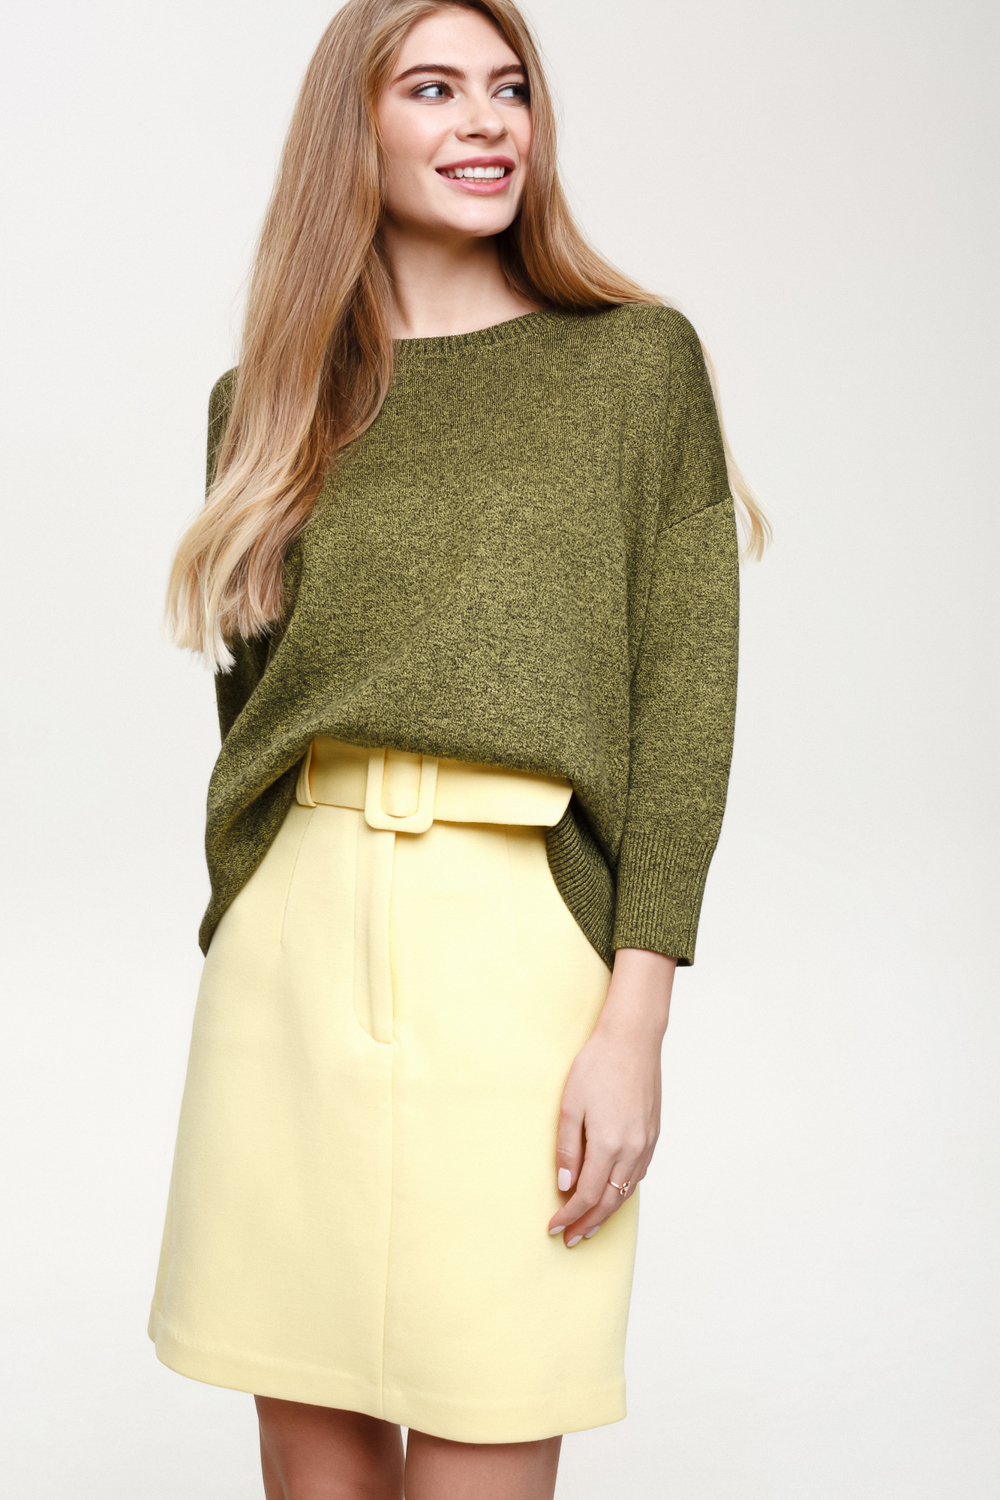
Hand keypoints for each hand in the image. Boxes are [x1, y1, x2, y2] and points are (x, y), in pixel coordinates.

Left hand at [548, 948, 675, 1244]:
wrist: (633, 1039)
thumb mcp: (571, 1106)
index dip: (569, 1216)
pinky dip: (623, 1192)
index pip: (587, 1196)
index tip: (554, 1228)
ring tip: (589, 1225)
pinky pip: (638, 1175)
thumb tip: (566, 1187)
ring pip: (626, 1192)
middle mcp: (632, 1150)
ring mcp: (646, 1143)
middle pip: (610, 1202)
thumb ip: (568, 1150)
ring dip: (607, 1212)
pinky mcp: (653, 1134)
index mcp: (609, 1145)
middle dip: (589, 1224)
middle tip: (571, 1239)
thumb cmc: (597, 1066)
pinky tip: (612, 1194)